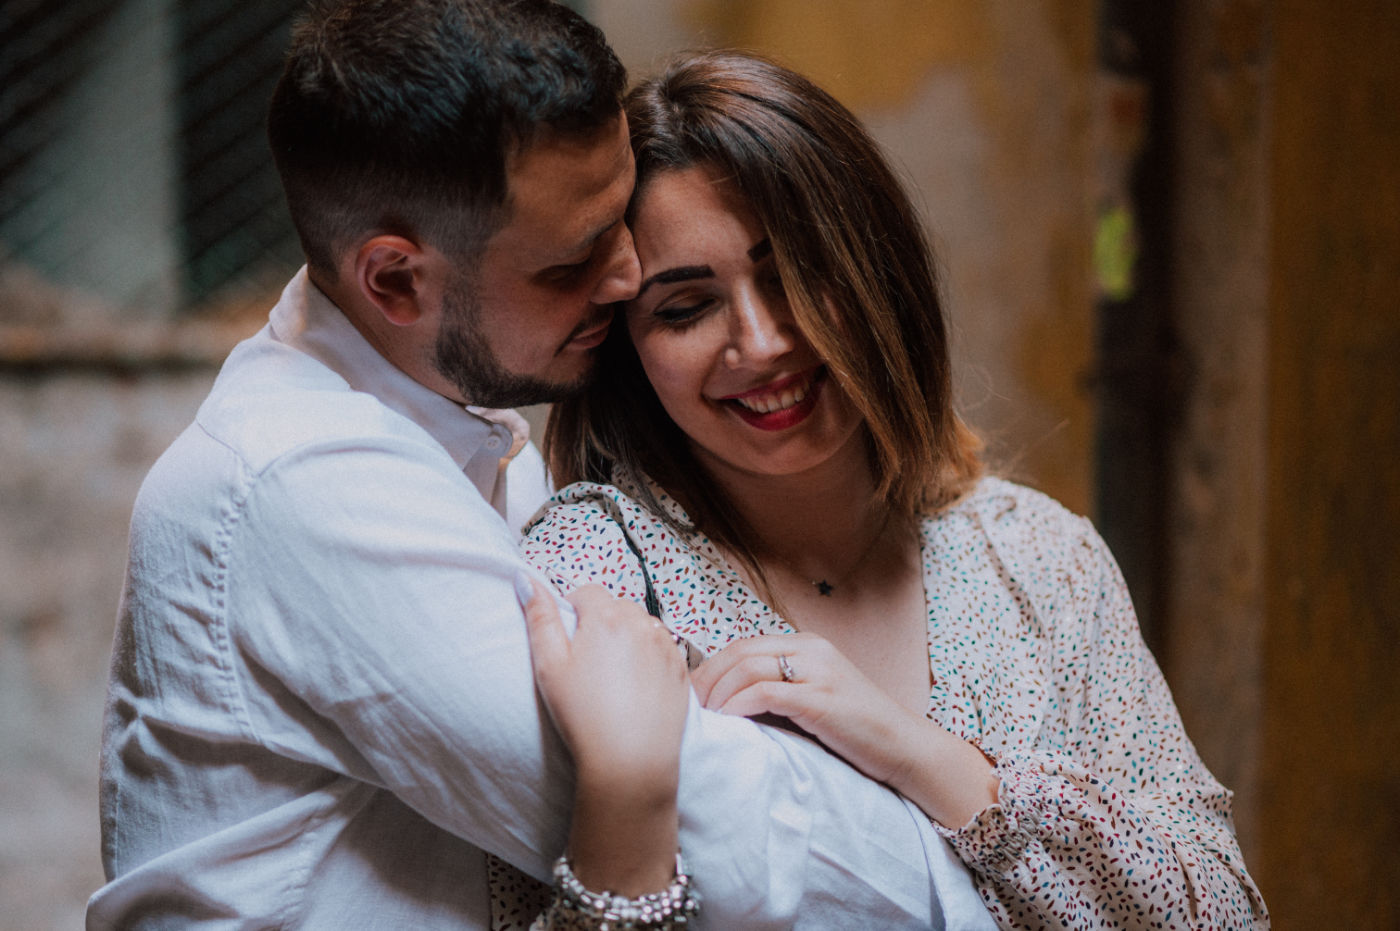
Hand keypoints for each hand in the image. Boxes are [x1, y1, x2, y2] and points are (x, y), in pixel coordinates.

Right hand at [520, 578, 688, 790]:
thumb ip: (539, 617)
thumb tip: (526, 579)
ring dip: (628, 639)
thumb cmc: (584, 716)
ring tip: (612, 677)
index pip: (587, 592)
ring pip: (642, 627)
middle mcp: (643, 624)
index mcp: (607, 617)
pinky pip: (663, 649)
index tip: (569, 644)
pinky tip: (634, 687)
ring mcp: (667, 647)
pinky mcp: (681, 670)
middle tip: (588, 664)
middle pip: (617, 607)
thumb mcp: (549, 665)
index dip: (573, 614)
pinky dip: (649, 658)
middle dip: (602, 624)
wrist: (630, 762)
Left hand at [691, 632, 997, 827]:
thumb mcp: (814, 701)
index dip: (710, 667)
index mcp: (807, 645)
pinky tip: (727, 721)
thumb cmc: (856, 732)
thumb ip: (778, 693)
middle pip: (740, 651)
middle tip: (685, 707)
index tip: (690, 694)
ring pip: (749, 667)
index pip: (744, 645)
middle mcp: (812, 650)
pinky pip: (767, 692)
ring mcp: (819, 671)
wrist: (906, 749)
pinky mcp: (822, 699)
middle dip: (706, 678)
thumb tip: (726, 705)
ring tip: (703, 717)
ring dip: (718, 693)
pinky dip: (739, 705)